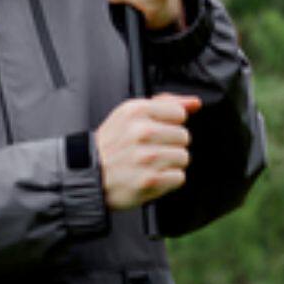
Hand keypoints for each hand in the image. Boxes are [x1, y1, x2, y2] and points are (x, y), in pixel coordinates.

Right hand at [97, 92, 198, 210]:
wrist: (89, 175)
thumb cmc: (110, 146)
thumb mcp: (128, 115)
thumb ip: (164, 104)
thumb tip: (194, 103)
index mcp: (136, 111)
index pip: (179, 114)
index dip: (169, 124)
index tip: (153, 132)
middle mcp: (141, 131)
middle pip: (184, 136)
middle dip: (170, 145)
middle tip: (149, 151)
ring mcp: (146, 157)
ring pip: (183, 157)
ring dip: (170, 164)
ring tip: (150, 164)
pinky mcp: (150, 180)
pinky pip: (179, 177)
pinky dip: (167, 180)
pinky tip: (151, 176)